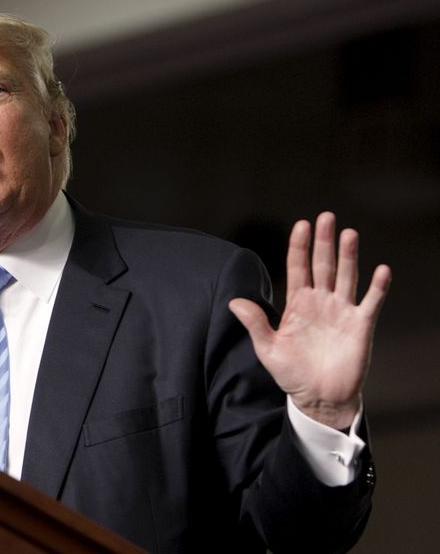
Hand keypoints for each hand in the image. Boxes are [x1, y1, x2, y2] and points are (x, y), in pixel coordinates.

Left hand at [228, 212, 390, 429]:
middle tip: (326, 217)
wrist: (317, 398)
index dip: (299, 247)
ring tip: (348, 234)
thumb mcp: (267, 349)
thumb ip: (255, 323)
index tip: (302, 224)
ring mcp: (342, 312)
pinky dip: (377, 287)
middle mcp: (321, 302)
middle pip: (323, 265)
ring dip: (348, 256)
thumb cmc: (291, 373)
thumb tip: (233, 302)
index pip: (298, 268)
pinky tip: (381, 270)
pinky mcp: (360, 326)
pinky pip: (371, 303)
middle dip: (324, 242)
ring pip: (346, 277)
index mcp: (298, 304)